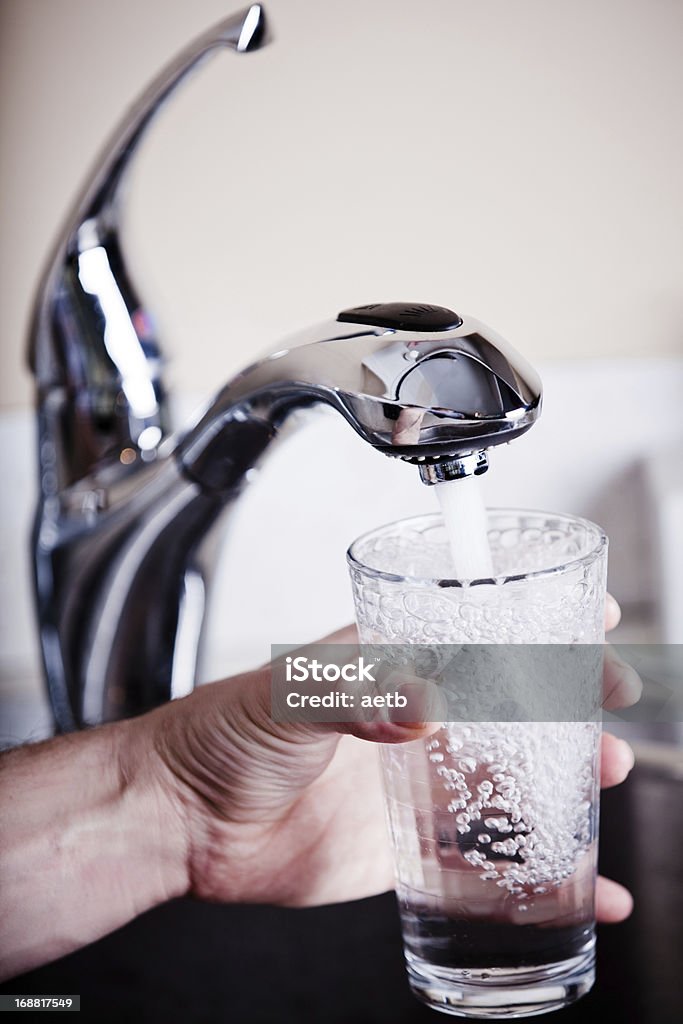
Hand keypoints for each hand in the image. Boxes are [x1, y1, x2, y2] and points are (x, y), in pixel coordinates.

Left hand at [147, 593, 637, 918]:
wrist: (183, 819)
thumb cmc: (221, 735)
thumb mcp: (287, 695)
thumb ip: (354, 696)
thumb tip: (424, 710)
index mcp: (387, 666)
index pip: (474, 633)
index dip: (535, 623)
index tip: (590, 616)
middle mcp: (410, 719)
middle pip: (509, 703)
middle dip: (567, 699)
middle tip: (610, 704)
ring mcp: (413, 782)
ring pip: (510, 777)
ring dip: (565, 777)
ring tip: (607, 777)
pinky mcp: (408, 844)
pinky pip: (484, 860)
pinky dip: (534, 875)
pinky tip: (582, 889)